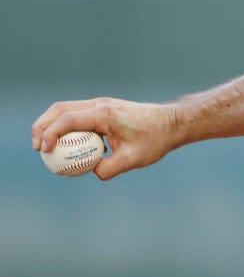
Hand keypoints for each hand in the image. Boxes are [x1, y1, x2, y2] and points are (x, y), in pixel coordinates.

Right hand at [33, 98, 183, 180]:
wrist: (173, 123)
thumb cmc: (156, 139)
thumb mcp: (133, 159)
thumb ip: (109, 169)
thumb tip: (91, 172)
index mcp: (105, 114)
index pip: (68, 119)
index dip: (50, 134)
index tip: (44, 151)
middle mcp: (100, 105)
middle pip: (60, 109)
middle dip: (42, 127)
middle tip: (37, 148)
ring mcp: (101, 104)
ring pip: (66, 109)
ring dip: (51, 124)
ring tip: (45, 146)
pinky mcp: (104, 109)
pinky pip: (77, 115)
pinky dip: (65, 126)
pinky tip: (66, 144)